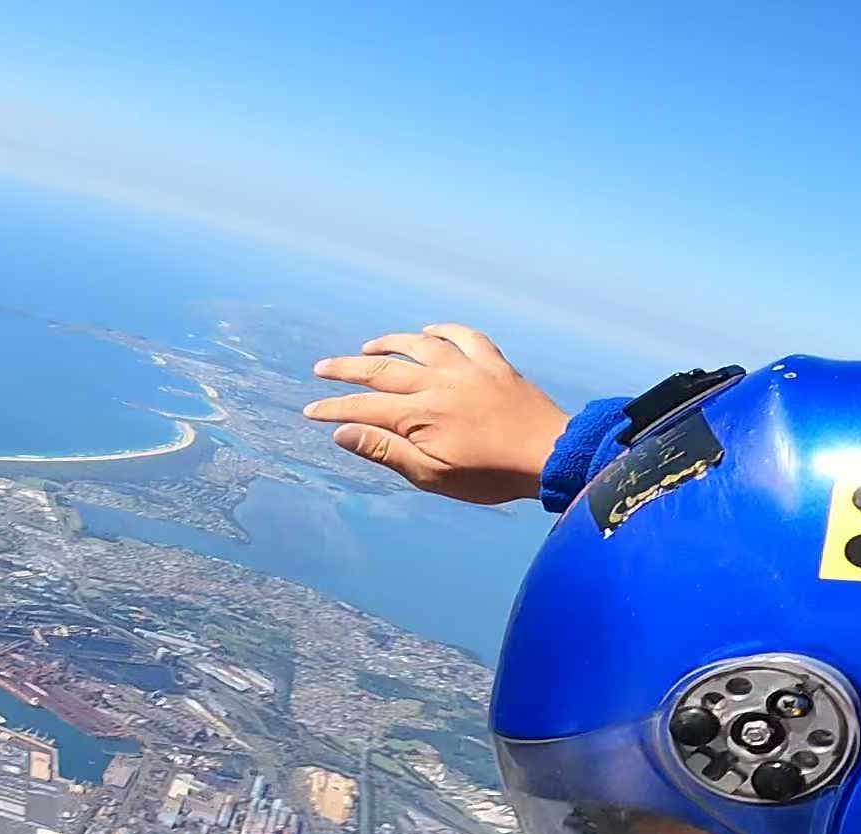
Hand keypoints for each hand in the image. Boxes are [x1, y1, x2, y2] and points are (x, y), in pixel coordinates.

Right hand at [304, 325, 566, 505]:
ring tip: (369, 347)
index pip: (364, 408)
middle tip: (322, 368)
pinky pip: (464, 336)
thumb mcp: (432, 474)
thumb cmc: (491, 474)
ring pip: (419, 345)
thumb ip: (386, 450)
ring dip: (390, 343)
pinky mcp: (494, 364)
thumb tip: (343, 433)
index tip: (310, 410)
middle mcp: (438, 382)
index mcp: (420, 414)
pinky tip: (429, 331)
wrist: (550, 454)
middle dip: (348, 369)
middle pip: (383, 369)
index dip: (334, 409)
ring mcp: (467, 368)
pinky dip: (443, 330)